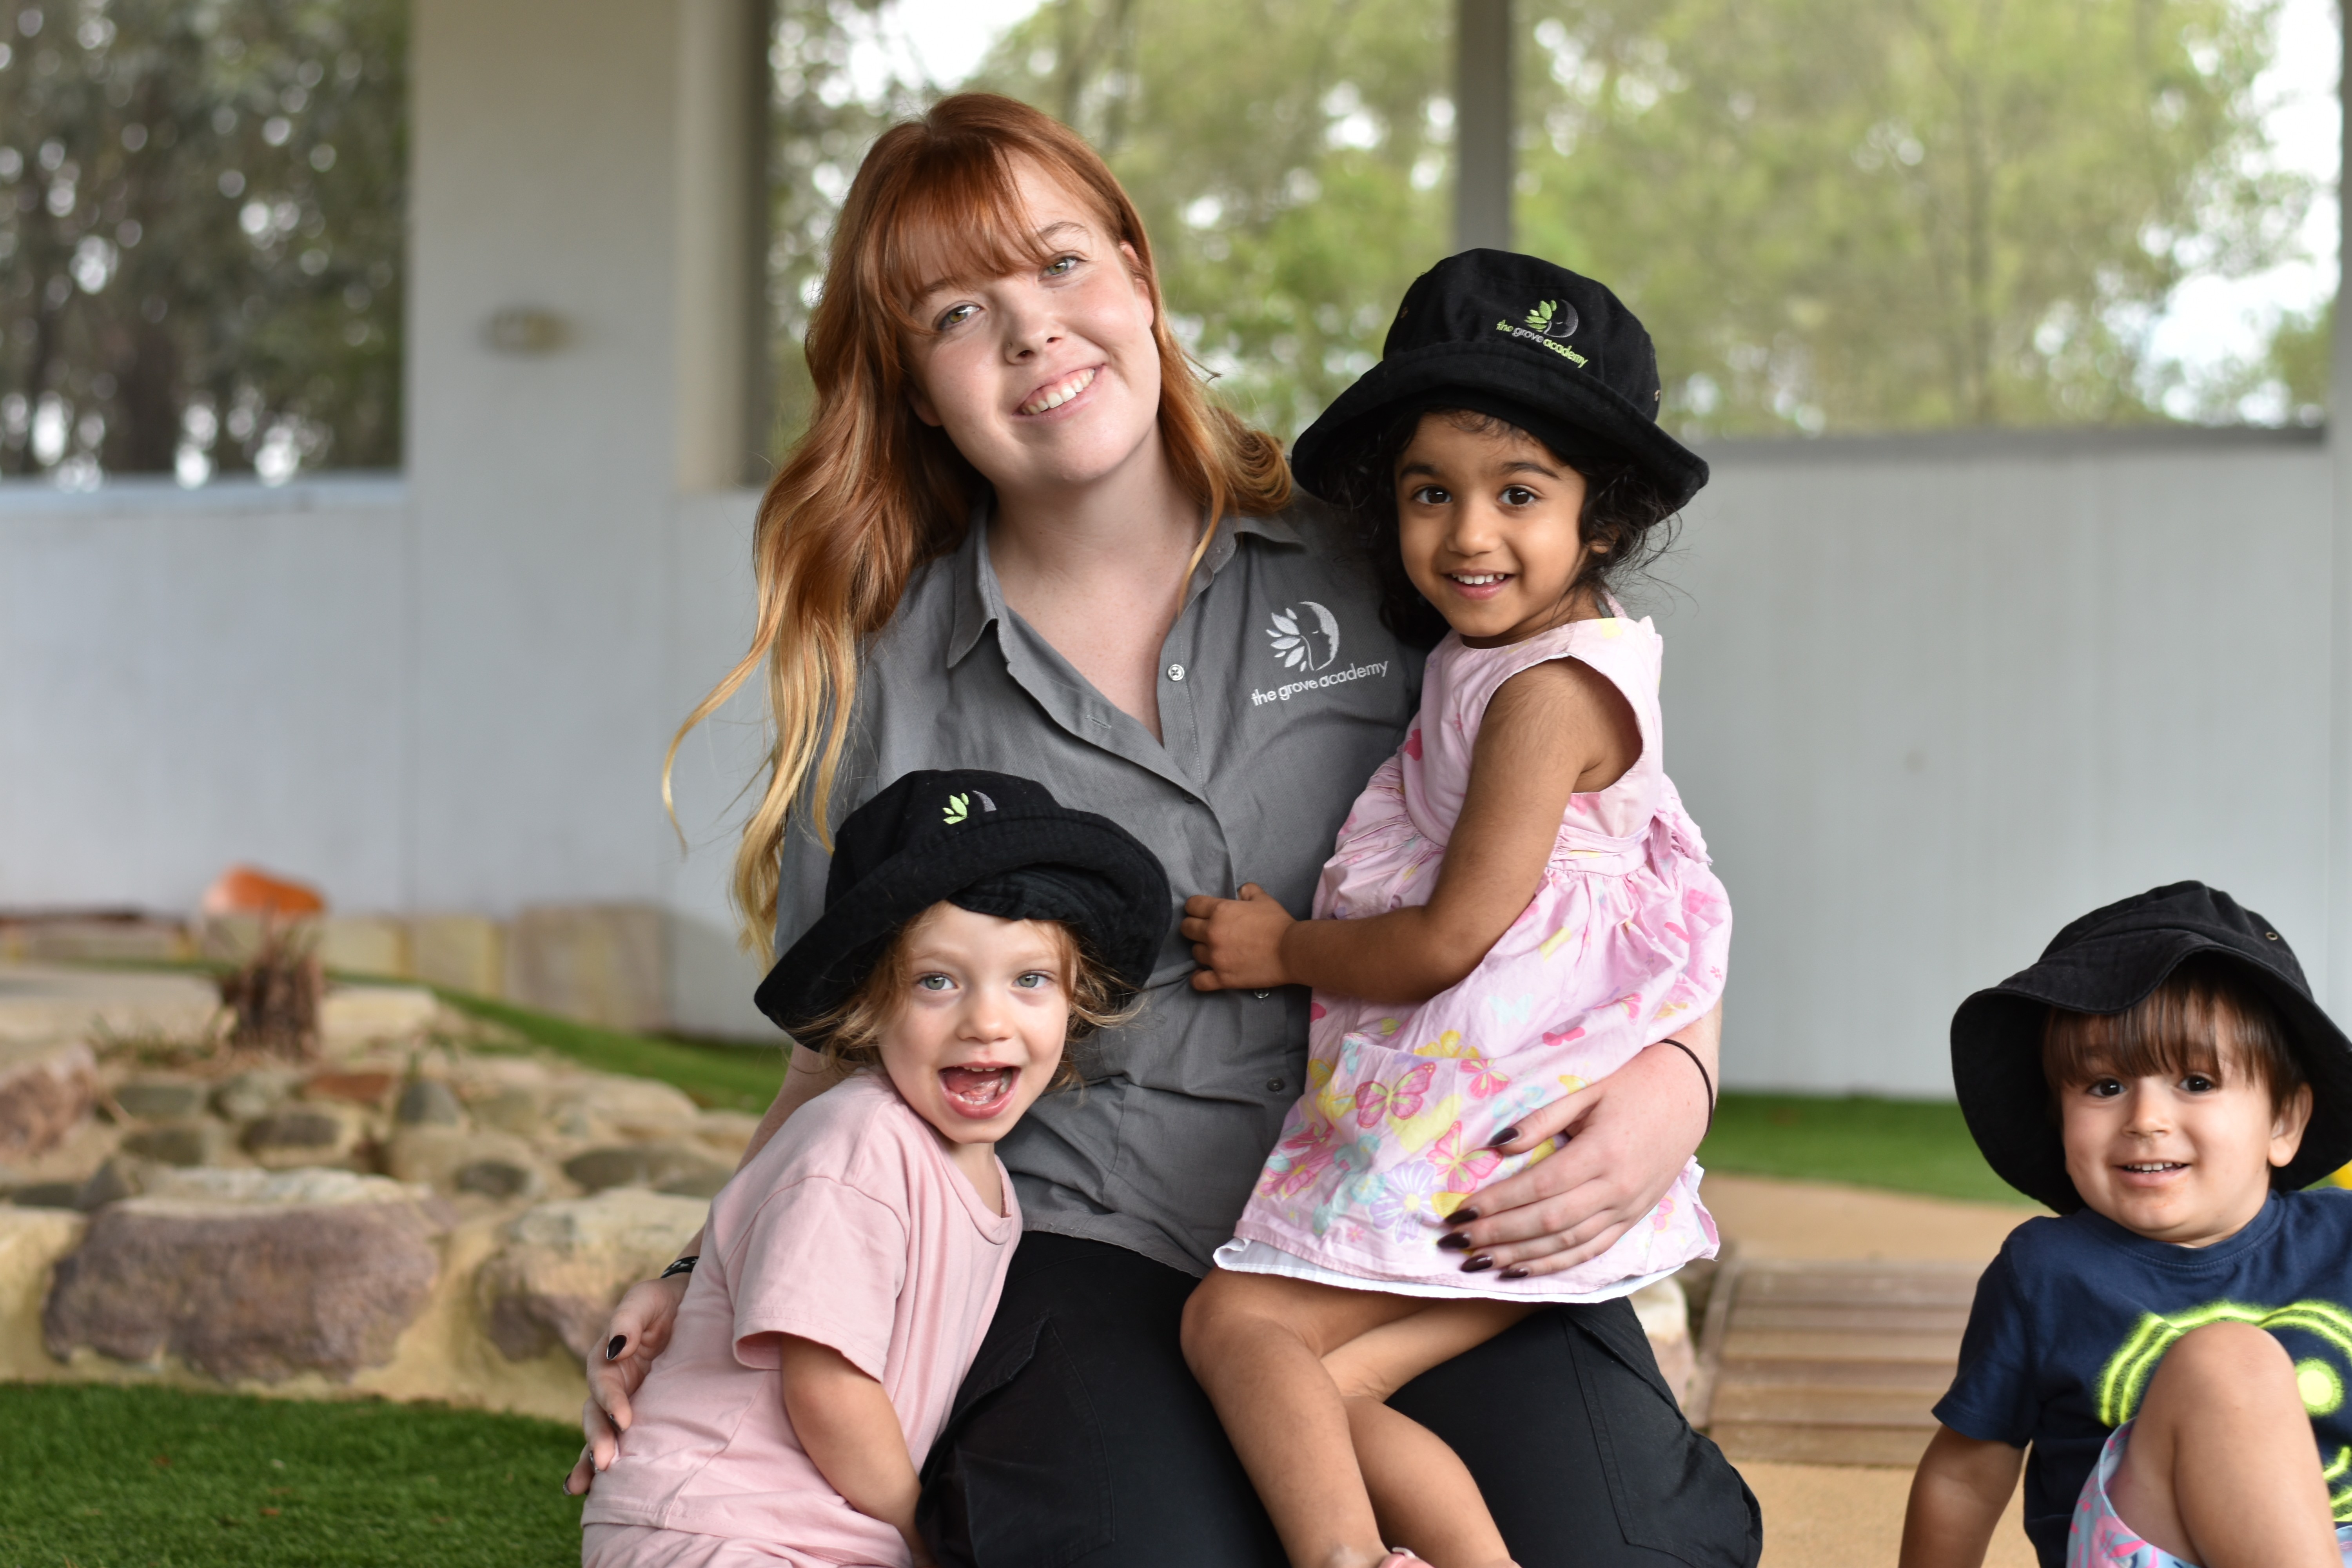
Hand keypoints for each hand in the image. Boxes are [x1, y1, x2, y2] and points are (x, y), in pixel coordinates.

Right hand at [562, 1270, 690, 1494]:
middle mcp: (611, 1383)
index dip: (611, 1401)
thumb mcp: (645, 1300)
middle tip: (604, 1463)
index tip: (624, 1420)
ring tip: (584, 1486)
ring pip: (601, 1432)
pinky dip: (604, 1461)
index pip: (603, 1383)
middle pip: (596, 1414)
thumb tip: (615, 1345)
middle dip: (598, 1439)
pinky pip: (619, 1438)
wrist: (691, 1304)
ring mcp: (623, 1400)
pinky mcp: (639, 1413)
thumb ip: (629, 1319)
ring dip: (592, 1458)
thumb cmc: (664, 1301)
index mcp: (608, 1357)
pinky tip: (593, 1490)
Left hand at [1180, 884, 1294, 990]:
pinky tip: (1203, 973)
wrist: (1291, 951)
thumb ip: (1248, 891)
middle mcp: (1212, 933)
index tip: (1200, 912)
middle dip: (1194, 927)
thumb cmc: (1278, 923)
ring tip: (1215, 951)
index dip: (1195, 907)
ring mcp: (1215, 957)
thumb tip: (1240, 891)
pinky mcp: (1222, 978)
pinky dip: (1198, 978)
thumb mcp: (1263, 899)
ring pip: (1194, 952)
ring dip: (1202, 950)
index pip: (1192, 905)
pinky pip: (1199, 981)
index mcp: (1220, 911)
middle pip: (1187, 929)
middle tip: (1205, 930)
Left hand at [1437, 1024, 1714, 1277]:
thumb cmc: (1631, 1083)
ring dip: (1518, 1257)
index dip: (1496, 1203)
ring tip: (1476, 1262)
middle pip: (1546, 1222)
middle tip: (1453, 1242)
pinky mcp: (1632, 1219)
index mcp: (1601, 1153)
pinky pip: (1590, 1251)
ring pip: (1566, 1244)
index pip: (1537, 1188)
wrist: (1687, 1094)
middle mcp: (1615, 1189)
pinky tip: (1520, 1270)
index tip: (1458, 1211)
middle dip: (1496, 1235)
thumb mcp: (1586, 1091)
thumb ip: (1542, 1120)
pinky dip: (1554, 1264)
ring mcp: (1627, 1209)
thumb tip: (1496, 1146)